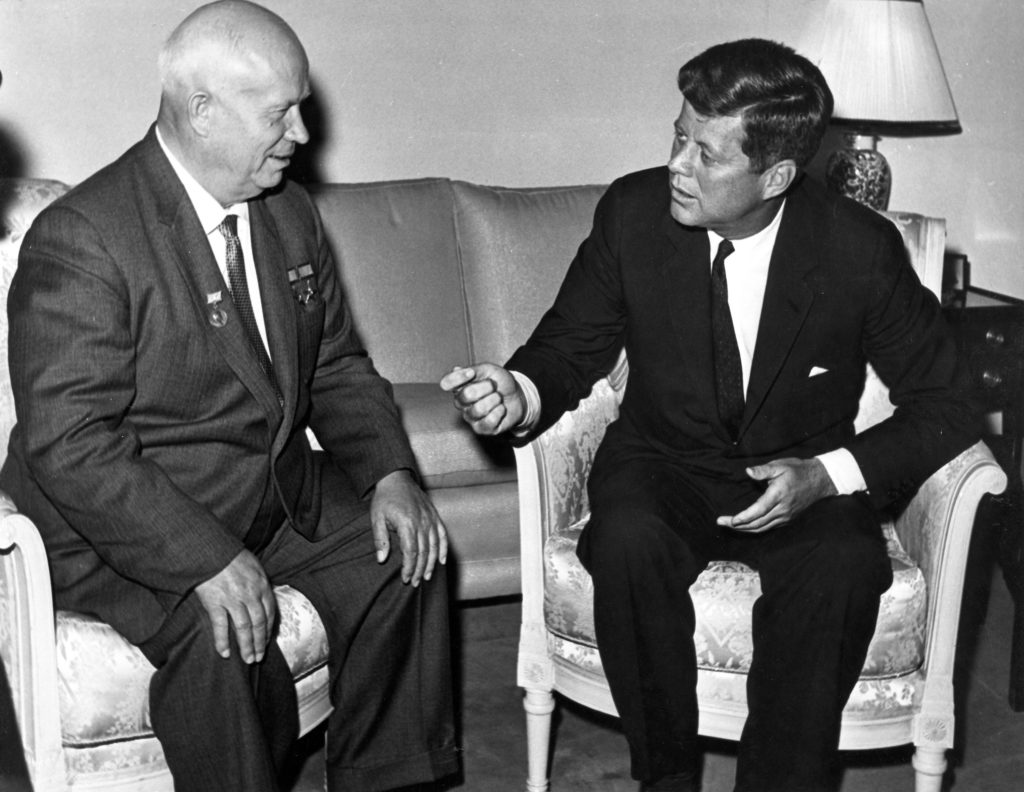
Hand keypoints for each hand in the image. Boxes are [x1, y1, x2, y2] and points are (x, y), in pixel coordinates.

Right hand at [194, 549, 275, 662]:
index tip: (267, 641)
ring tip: (248, 659)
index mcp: (262, 585)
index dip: (269, 629)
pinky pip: (221, 626)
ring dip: (247, 646)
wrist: (210, 550)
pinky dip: (223, 641)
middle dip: (260, 643)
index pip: (270, 612)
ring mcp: (233, 599)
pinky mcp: (215, 602)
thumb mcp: (254, 565)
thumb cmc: (231, 556)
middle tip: (258, 657)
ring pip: (244, 628)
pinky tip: (224, 653)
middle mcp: (250, 594)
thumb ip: (259, 583)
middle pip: (259, 624)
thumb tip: (264, 597)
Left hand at [371, 469, 447, 585]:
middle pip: (424, 552)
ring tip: (427, 576)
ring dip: (431, 563)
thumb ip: (380, 539)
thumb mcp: (376, 518)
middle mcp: (421, 522)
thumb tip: (381, 560)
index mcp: (407, 523)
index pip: (411, 552)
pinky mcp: (434, 516)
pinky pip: (442, 535)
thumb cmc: (385, 499)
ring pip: (434, 546)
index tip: (406, 578)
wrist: (396, 478)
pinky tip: (442, 561)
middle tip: (414, 582)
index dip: (409, 567)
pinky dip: (443, 549)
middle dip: (419, 570)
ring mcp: (430, 519)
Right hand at [440, 362, 525, 435]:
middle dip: (487, 387)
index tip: (472, 373)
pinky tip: (500, 409)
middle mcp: (461, 403)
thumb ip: (472, 369)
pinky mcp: (481, 429)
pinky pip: (489, 421)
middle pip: (467, 395)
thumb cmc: (500, 382)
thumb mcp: (488, 369)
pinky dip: (500, 412)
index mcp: (459, 386)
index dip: (458, 378)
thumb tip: (456, 370)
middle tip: (494, 386)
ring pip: (479, 409)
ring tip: (498, 398)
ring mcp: (470, 417)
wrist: (517, 396)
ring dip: (495, 400)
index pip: (446, 383)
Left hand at [716, 457, 837, 532]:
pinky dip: (755, 528)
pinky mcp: (788, 519)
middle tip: (721, 522)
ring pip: (762, 528)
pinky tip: (745, 526)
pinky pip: (769, 527)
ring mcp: (786, 516)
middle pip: (757, 523)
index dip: (743, 518)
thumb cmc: (797, 470)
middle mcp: (782, 509)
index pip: (757, 511)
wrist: (820, 480)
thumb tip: (748, 471)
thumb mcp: (780, 465)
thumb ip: (763, 470)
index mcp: (778, 495)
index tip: (730, 520)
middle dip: (737, 525)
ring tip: (729, 525)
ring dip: (745, 529)